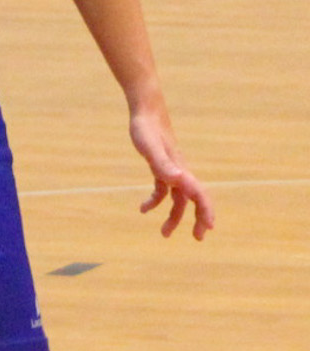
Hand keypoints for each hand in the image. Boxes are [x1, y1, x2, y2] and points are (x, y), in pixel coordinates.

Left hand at [130, 103, 213, 238]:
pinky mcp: (161, 167)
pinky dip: (155, 201)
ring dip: (174, 216)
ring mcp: (172, 171)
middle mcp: (181, 173)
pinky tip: (143, 209)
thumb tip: (179, 181)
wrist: (145, 112)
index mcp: (182, 170)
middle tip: (197, 238)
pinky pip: (163, 190)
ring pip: (179, 199)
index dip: (206, 212)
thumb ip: (164, 165)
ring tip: (164, 233)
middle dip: (197, 219)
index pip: (200, 195)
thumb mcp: (151, 147)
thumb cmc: (147, 128)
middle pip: (194, 200)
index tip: (207, 229)